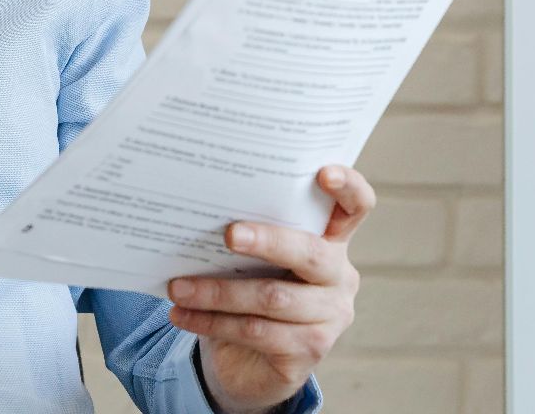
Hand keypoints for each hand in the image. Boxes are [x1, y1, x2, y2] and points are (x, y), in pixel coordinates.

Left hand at [165, 165, 373, 413]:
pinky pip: (256, 332)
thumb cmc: (250, 291)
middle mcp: (339, 277)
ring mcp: (331, 316)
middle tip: (228, 234)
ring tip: (178, 287)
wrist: (249, 361)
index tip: (323, 173)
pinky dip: (213, 322)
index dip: (348, 187)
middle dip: (267, 241)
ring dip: (218, 292)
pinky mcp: (310, 350)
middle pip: (310, 252)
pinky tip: (182, 315)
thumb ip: (247, 234)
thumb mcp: (253, 260)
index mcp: (331, 241)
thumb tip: (196, 212)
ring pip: (273, 298)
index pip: (356, 207)